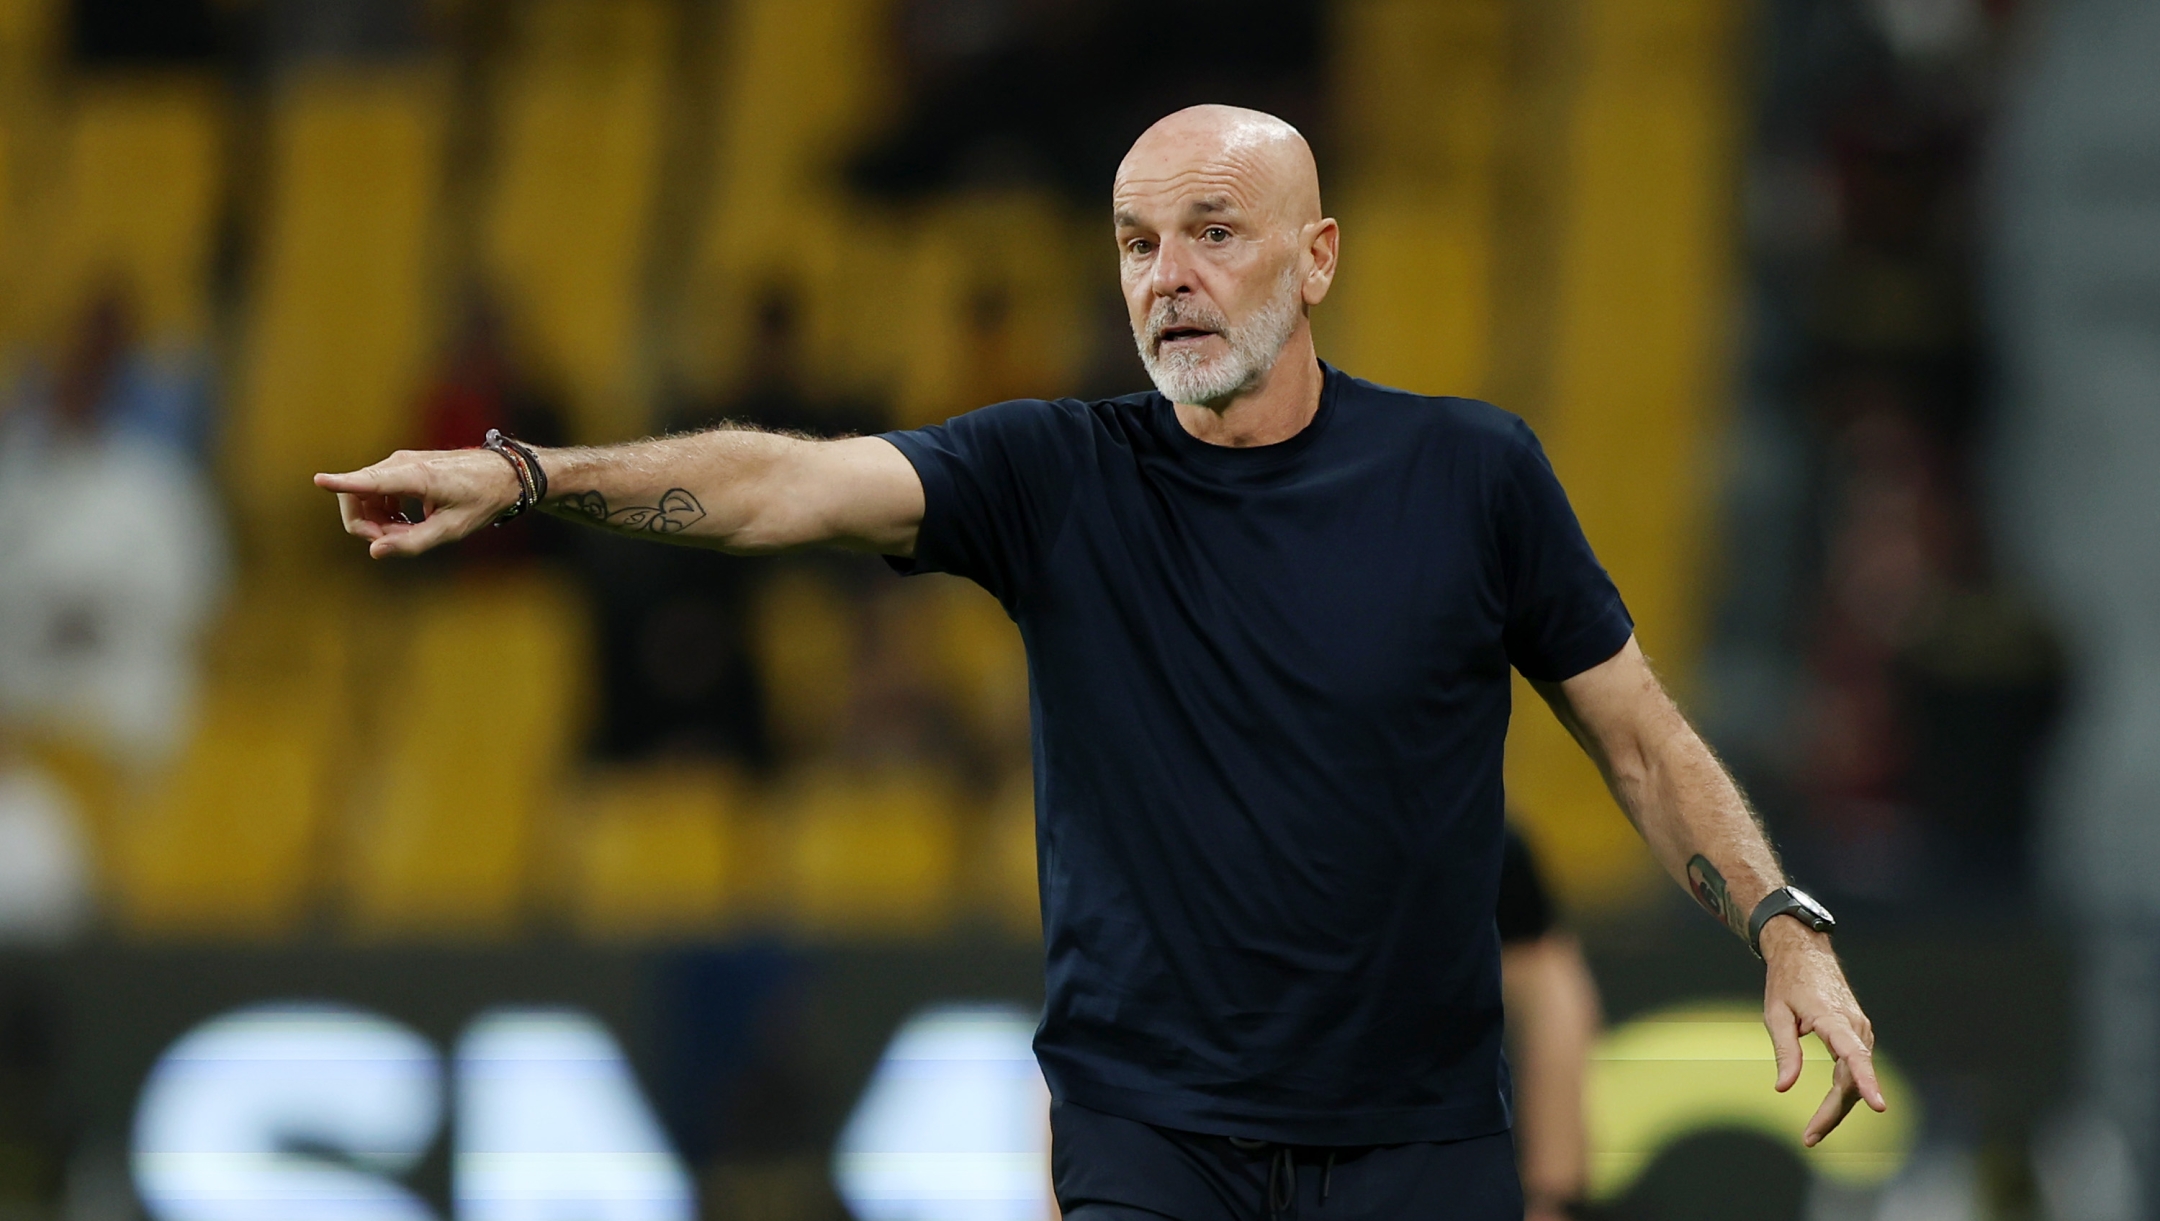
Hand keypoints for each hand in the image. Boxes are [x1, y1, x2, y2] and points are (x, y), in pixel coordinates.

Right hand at [314, 448, 521, 558]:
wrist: (503, 474)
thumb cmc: (481, 500)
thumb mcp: (451, 529)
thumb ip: (412, 542)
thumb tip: (375, 552)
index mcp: (415, 477)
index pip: (370, 481)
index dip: (342, 483)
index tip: (319, 480)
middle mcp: (401, 464)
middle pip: (356, 496)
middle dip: (364, 526)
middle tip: (392, 542)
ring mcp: (398, 463)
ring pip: (363, 495)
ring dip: (374, 521)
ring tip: (407, 534)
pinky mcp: (400, 467)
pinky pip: (374, 492)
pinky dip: (382, 512)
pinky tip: (405, 524)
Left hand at [1760, 918, 1885, 1145]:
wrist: (1805, 953)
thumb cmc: (1787, 982)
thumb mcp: (1775, 1014)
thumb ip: (1784, 1051)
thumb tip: (1784, 1087)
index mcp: (1833, 1019)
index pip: (1855, 1055)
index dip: (1867, 1081)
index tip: (1880, 1105)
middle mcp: (1855, 1027)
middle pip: (1851, 1079)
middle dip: (1833, 1112)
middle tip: (1809, 1137)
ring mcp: (1860, 1031)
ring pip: (1853, 1078)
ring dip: (1838, 1106)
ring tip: (1813, 1131)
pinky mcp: (1857, 1034)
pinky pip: (1853, 1069)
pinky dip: (1843, 1091)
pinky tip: (1828, 1110)